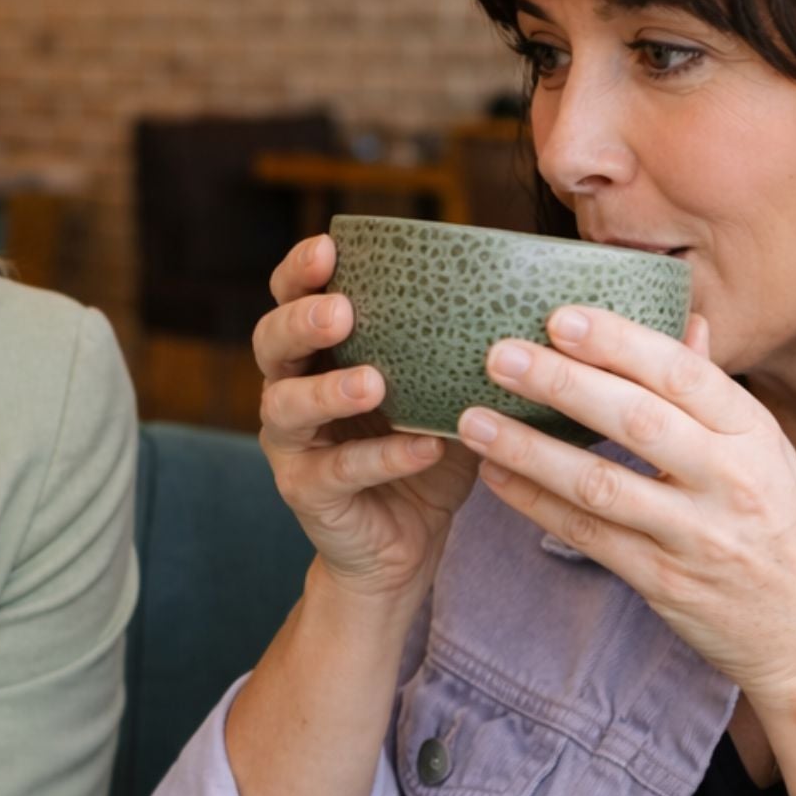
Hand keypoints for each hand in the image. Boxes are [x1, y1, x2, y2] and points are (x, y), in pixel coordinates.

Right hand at [254, 234, 479, 602]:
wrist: (401, 549)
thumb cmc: (422, 457)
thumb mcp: (440, 394)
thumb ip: (453, 350)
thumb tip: (525, 294)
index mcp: (318, 355)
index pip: (291, 299)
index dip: (300, 272)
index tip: (329, 246)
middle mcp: (290, 391)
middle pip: (270, 343)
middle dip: (301, 321)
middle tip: (341, 310)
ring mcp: (293, 446)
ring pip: (287, 408)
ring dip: (328, 391)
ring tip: (373, 382)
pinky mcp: (307, 493)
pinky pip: (339, 472)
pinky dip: (383, 458)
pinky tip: (423, 447)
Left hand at [453, 306, 795, 704]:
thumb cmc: (785, 530)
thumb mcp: (770, 453)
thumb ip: (717, 393)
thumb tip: (687, 321)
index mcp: (755, 435)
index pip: (683, 373)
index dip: (620, 341)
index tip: (560, 317)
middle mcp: (730, 481)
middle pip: (637, 421)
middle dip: (563, 383)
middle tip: (499, 356)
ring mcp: (696, 536)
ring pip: (601, 484)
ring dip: (529, 449)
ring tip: (472, 420)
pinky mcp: (664, 583)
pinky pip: (589, 537)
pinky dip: (536, 505)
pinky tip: (495, 477)